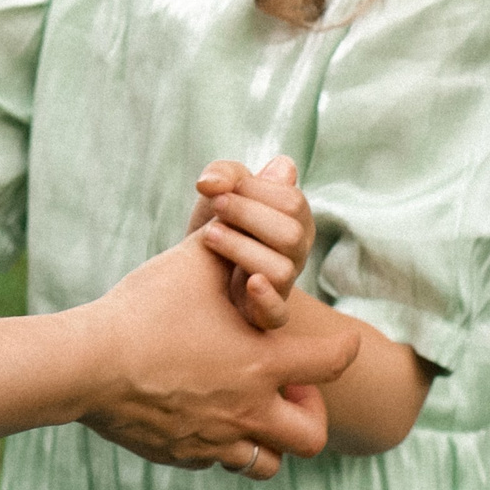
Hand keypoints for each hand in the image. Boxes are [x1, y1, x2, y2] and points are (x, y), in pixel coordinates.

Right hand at [69, 236, 355, 479]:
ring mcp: (214, 440)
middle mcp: (248, 410)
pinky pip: (214, 462)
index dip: (345, 350)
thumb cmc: (143, 309)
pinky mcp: (181, 455)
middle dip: (308, 414)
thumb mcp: (189, 261)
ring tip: (246, 409)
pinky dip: (216, 444)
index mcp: (261, 363)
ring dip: (266, 439)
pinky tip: (194, 415)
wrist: (86, 365)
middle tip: (288, 389)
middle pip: (310, 436)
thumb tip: (277, 171)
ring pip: (266, 463)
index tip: (348, 343)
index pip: (332, 363)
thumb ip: (231, 228)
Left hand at [186, 156, 313, 330]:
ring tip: (209, 236)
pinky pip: (277, 314)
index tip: (219, 187)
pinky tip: (249, 283)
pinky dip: (265, 299)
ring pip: (282, 270)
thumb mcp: (219, 190)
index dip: (255, 190)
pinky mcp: (264, 313)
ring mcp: (283, 284)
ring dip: (242, 249)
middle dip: (247, 215)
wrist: (194, 267)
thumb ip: (224, 175)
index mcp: (295, 219)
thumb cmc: (217, 221)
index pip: (293, 202)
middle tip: (215, 205)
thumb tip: (220, 181)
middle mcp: (296, 252)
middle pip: (292, 234)